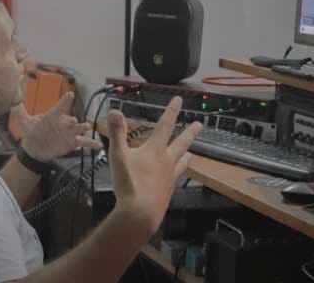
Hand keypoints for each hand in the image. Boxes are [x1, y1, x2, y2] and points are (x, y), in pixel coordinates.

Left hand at [14, 92, 101, 161]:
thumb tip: (12, 100)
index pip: (61, 105)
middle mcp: (64, 122)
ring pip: (80, 128)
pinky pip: (85, 142)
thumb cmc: (32, 133)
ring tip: (87, 127)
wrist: (35, 149)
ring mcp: (69, 132)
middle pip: (72, 118)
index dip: (65, 100)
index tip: (69, 95)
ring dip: (84, 127)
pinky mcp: (72, 142)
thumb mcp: (25, 122)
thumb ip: (20, 111)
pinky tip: (99, 145)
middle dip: (73, 119)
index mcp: (54, 115)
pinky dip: (92, 143)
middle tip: (73, 120)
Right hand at [106, 96, 201, 233]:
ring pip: (183, 161)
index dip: (172, 110)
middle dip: (190, 131)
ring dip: (187, 154)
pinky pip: (176, 177)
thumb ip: (117, 132)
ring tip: (192, 152)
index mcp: (155, 149)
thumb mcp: (118, 155)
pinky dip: (178, 172)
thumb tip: (114, 111)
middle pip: (182, 142)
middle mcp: (167, 161)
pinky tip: (175, 176)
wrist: (141, 213)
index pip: (165, 125)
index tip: (179, 100)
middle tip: (199, 124)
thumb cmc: (129, 183)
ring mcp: (170, 176)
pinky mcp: (168, 190)